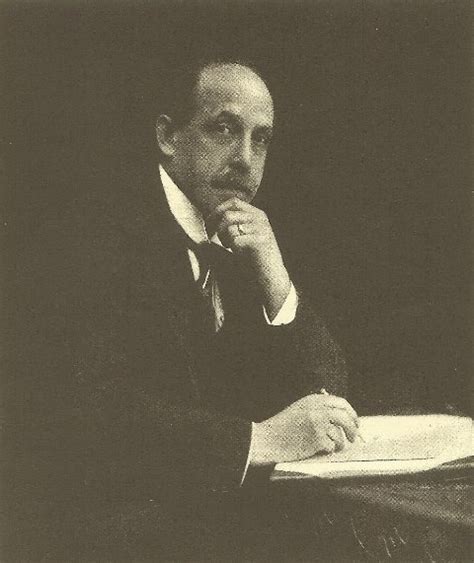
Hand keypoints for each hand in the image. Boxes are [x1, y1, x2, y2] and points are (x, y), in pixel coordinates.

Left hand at [206, 197, 290, 318]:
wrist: (271, 275)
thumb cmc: (254, 256)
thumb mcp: (245, 234)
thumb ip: (234, 223)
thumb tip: (211, 217)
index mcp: (257, 213)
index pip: (233, 201)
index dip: (218, 210)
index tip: (209, 223)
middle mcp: (260, 218)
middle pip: (228, 214)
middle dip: (218, 228)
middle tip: (219, 240)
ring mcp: (261, 228)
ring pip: (229, 226)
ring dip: (224, 238)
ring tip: (230, 247)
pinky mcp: (260, 240)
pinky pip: (234, 239)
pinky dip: (232, 247)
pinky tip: (238, 253)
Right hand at [249, 393, 358, 464]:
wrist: (267, 439)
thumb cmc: (283, 427)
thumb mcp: (300, 409)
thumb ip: (318, 407)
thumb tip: (342, 414)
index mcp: (313, 399)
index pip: (341, 403)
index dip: (351, 413)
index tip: (355, 422)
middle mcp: (317, 409)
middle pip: (345, 417)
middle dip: (352, 428)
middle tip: (353, 437)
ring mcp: (318, 424)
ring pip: (340, 434)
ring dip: (340, 443)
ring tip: (333, 447)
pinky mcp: (317, 439)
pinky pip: (331, 446)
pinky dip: (328, 450)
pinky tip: (319, 449)